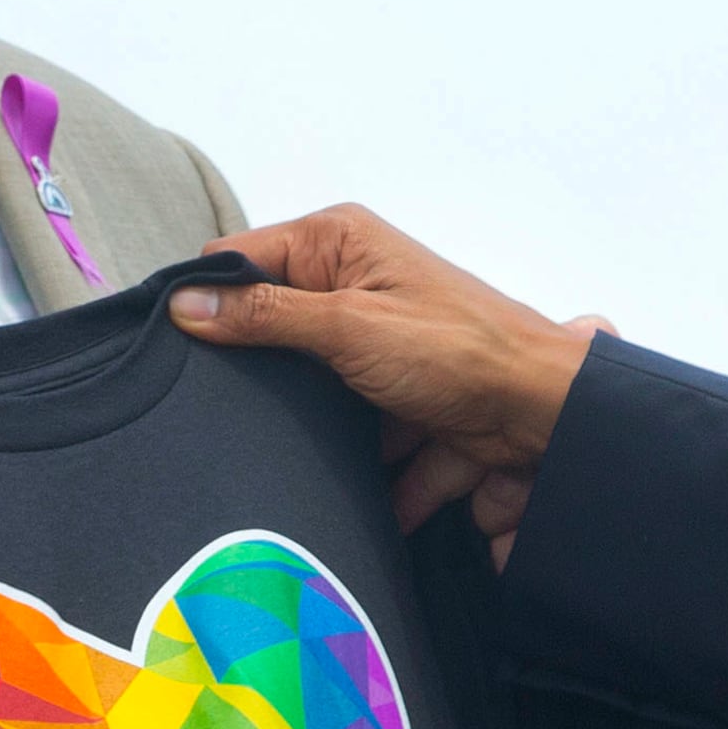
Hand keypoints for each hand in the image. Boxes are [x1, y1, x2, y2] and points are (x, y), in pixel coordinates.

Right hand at [173, 208, 602, 533]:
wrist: (544, 413)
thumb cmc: (459, 350)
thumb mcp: (348, 326)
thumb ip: (265, 316)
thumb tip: (187, 304)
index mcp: (339, 242)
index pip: (242, 259)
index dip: (211, 300)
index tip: (184, 350)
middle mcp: (353, 280)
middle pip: (269, 324)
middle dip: (254, 371)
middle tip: (224, 408)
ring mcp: (372, 340)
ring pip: (304, 385)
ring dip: (301, 423)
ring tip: (280, 450)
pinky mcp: (389, 393)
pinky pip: (346, 425)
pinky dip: (349, 459)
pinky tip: (339, 486)